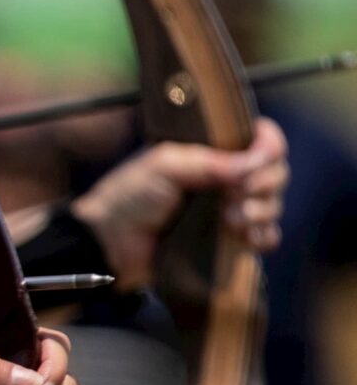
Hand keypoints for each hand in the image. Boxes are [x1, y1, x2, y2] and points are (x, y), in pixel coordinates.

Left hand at [73, 116, 288, 285]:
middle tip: (238, 197)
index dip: (268, 148)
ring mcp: (229, 209)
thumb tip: (252, 163)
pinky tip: (248, 239)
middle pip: (274, 172)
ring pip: (272, 204)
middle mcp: (225, 178)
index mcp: (210, 152)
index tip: (259, 160)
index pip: (260, 139)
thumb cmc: (128, 197)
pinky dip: (264, 236)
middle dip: (265, 184)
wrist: (110, 245)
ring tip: (232, 220)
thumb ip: (208, 162)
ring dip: (262, 211)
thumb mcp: (163, 167)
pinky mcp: (228, 240)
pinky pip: (265, 236)